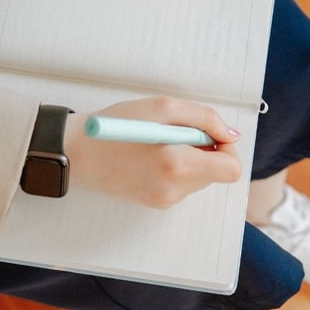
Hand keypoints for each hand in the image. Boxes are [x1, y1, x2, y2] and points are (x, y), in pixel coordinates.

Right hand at [64, 96, 241, 208]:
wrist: (78, 151)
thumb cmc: (117, 124)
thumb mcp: (163, 106)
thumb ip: (206, 118)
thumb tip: (231, 135)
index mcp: (179, 165)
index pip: (231, 169)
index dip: (226, 147)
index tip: (208, 133)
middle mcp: (175, 189)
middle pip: (215, 173)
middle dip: (204, 149)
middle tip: (174, 132)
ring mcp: (165, 200)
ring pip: (199, 178)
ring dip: (188, 157)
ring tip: (157, 143)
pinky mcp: (155, 203)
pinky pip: (181, 184)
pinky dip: (174, 168)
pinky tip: (150, 156)